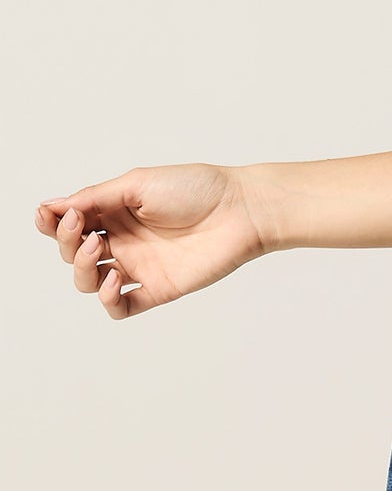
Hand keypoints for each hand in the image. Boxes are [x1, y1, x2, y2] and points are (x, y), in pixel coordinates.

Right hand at [34, 163, 269, 319]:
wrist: (241, 209)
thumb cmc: (196, 188)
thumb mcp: (138, 183)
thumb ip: (96, 197)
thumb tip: (53, 206)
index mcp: (116, 212)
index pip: (71, 223)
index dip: (54, 223)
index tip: (51, 215)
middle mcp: (124, 240)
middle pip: (74, 253)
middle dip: (67, 242)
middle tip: (82, 229)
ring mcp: (139, 266)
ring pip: (90, 281)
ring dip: (81, 269)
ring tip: (96, 250)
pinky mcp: (157, 289)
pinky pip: (121, 307)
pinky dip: (107, 300)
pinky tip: (113, 281)